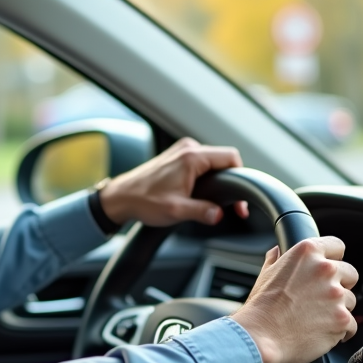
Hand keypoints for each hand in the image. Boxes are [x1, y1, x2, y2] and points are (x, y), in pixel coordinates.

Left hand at [97, 139, 248, 226]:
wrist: (121, 197)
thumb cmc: (144, 201)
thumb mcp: (176, 211)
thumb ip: (202, 212)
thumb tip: (219, 214)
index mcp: (191, 157)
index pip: (231, 157)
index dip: (240, 177)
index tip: (239, 198)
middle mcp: (188, 148)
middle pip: (223, 159)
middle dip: (231, 180)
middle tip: (232, 205)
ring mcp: (182, 150)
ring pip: (213, 161)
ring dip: (219, 178)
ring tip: (217, 199)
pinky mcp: (177, 157)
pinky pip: (201, 162)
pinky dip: (207, 175)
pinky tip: (203, 192)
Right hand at [231, 237, 358, 362]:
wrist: (260, 336)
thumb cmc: (261, 308)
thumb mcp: (265, 274)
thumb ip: (277, 259)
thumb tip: (278, 251)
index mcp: (307, 253)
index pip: (337, 246)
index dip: (333, 258)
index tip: (328, 269)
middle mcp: (325, 269)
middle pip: (350, 273)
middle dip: (340, 285)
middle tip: (321, 298)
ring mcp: (336, 294)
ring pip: (350, 300)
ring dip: (339, 309)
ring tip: (316, 319)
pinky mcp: (342, 319)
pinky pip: (351, 325)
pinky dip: (340, 330)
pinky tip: (322, 332)